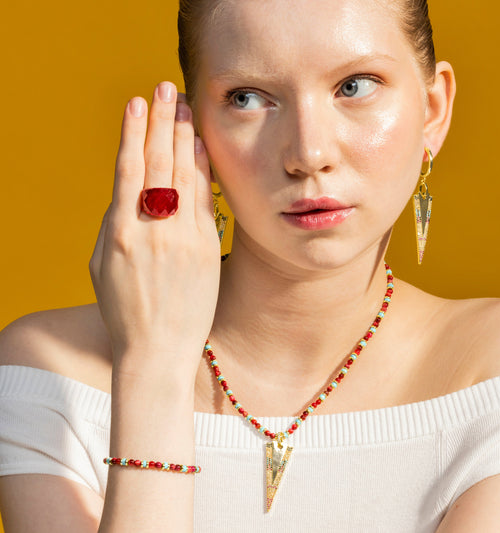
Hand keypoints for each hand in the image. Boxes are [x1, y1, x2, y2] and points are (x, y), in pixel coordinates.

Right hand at [89, 81, 219, 374]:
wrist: (158, 350)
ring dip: (184, 137)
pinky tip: (201, 147)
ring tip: (185, 107)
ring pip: (184, 175)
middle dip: (163, 121)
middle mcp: (152, 230)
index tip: (138, 103)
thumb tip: (129, 190)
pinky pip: (205, 200)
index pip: (128, 168)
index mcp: (119, 232)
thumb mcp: (101, 266)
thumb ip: (114, 224)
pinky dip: (203, 170)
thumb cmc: (125, 310)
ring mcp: (183, 239)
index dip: (134, 132)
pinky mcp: (207, 249)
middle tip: (167, 89)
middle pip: (158, 163)